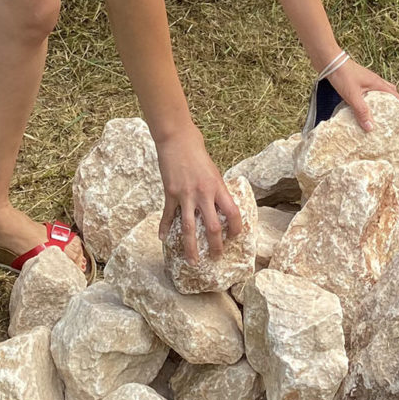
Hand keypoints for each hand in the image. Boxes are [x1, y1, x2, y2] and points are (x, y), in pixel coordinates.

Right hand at [155, 127, 242, 262]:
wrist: (177, 138)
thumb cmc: (197, 151)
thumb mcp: (213, 170)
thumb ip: (215, 189)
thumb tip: (219, 205)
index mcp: (217, 186)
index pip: (233, 213)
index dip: (236, 228)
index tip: (234, 238)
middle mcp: (203, 193)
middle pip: (213, 227)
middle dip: (215, 246)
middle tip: (215, 257)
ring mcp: (185, 194)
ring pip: (189, 228)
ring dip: (191, 247)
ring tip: (192, 262)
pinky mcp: (170, 193)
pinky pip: (168, 215)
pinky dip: (164, 228)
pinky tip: (162, 238)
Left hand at [328, 60, 398, 128]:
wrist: (330, 61)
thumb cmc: (342, 75)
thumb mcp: (352, 95)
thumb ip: (362, 111)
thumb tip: (371, 128)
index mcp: (378, 85)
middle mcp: (376, 82)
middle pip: (393, 96)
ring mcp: (368, 82)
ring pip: (383, 94)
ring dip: (387, 104)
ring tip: (385, 117)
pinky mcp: (360, 82)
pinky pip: (373, 94)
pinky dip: (375, 102)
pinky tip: (367, 109)